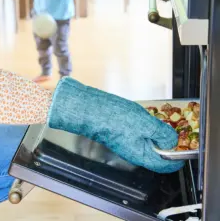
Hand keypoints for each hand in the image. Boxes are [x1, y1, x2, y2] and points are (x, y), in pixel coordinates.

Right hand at [48, 77, 184, 173]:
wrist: (90, 110)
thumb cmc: (113, 118)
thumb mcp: (145, 124)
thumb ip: (162, 134)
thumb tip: (173, 141)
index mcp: (141, 155)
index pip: (165, 165)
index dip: (178, 156)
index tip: (184, 144)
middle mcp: (133, 152)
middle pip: (157, 153)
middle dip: (167, 141)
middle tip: (172, 127)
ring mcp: (127, 143)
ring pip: (148, 142)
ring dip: (156, 132)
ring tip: (158, 119)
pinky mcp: (121, 134)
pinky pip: (139, 135)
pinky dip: (146, 127)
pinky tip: (144, 116)